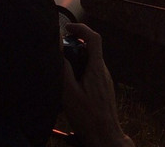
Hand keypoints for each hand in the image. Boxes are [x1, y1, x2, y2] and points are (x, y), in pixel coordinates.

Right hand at [61, 23, 134, 146]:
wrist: (105, 136)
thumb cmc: (88, 117)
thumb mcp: (70, 94)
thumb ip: (64, 70)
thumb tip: (59, 50)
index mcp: (97, 68)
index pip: (94, 38)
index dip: (81, 28)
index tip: (68, 28)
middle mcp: (104, 71)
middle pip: (91, 49)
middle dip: (75, 46)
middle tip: (59, 52)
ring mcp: (105, 80)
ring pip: (91, 62)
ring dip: (76, 61)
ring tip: (61, 70)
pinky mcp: (103, 89)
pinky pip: (92, 73)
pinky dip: (80, 72)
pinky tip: (70, 86)